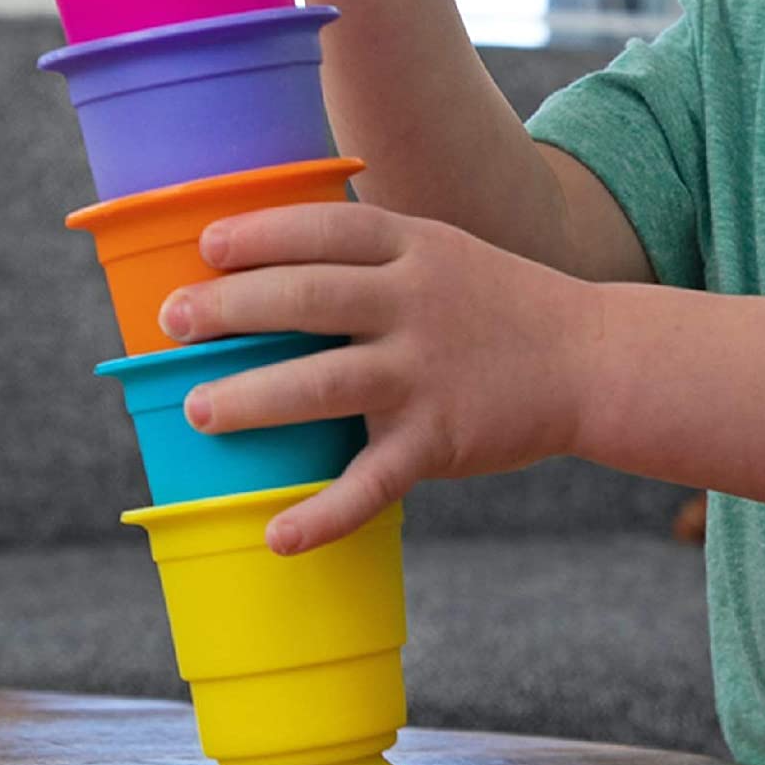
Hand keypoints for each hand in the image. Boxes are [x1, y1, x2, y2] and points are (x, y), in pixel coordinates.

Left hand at [158, 204, 595, 553]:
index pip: (326, 228)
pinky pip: (372, 482)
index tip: (206, 248)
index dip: (260, 234)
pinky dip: (323, 515)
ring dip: (252, 399)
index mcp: (415, 248)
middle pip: (310, 298)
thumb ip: (373, 254)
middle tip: (173, 323)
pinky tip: (277, 536)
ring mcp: (428, 372)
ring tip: (199, 411)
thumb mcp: (444, 251)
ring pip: (325, 384)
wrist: (591, 358)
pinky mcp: (441, 438)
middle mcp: (417, 303)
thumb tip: (270, 260)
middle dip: (232, 310)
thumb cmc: (498, 302)